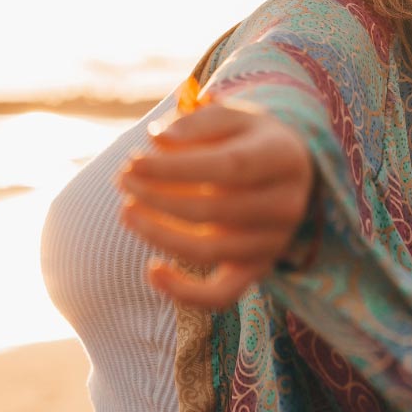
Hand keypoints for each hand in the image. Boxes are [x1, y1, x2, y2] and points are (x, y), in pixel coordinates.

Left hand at [113, 93, 315, 309]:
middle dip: (157, 197)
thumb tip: (156, 140)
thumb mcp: (230, 116)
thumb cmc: (248, 137)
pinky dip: (184, 292)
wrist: (289, 169)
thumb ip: (195, 123)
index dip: (175, 168)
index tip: (134, 161)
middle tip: (122, 179)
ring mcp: (274, 242)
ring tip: (126, 210)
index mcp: (282, 157)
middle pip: (212, 211)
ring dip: (158, 233)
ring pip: (209, 251)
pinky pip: (223, 295)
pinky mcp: (258, 269)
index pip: (226, 167)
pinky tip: (152, 271)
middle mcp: (285, 204)